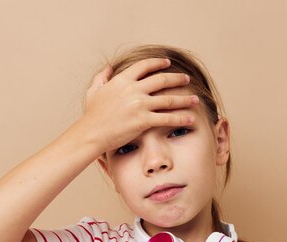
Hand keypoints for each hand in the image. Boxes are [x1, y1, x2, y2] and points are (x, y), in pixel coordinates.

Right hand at [80, 57, 198, 154]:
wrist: (91, 133)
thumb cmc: (92, 115)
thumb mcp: (94, 91)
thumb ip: (102, 77)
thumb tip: (109, 68)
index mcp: (122, 80)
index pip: (144, 66)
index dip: (158, 63)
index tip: (167, 63)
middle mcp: (133, 90)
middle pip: (161, 80)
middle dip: (177, 79)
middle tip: (186, 79)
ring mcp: (140, 105)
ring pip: (168, 100)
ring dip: (184, 99)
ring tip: (195, 100)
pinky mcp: (143, 121)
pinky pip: (167, 118)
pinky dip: (180, 118)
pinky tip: (190, 119)